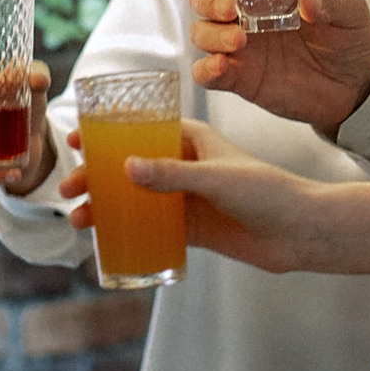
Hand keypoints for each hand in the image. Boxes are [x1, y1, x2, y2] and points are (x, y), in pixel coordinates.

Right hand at [57, 119, 369, 276]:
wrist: (301, 233)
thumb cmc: (268, 192)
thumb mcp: (217, 178)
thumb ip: (172, 175)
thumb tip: (124, 168)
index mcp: (193, 139)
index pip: (140, 128)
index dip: (105, 133)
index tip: (75, 139)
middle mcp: (186, 165)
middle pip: (130, 166)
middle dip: (96, 176)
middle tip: (67, 191)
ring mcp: (188, 197)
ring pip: (136, 199)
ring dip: (107, 206)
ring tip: (80, 221)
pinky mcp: (195, 228)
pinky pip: (153, 228)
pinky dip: (129, 232)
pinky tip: (106, 242)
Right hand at [187, 0, 369, 137]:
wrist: (356, 88)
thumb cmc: (350, 40)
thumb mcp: (351, 13)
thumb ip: (331, 0)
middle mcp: (248, 15)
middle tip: (231, 9)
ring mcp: (241, 47)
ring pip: (200, 32)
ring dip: (211, 33)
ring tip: (239, 41)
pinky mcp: (240, 79)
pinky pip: (205, 73)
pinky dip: (205, 69)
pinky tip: (222, 67)